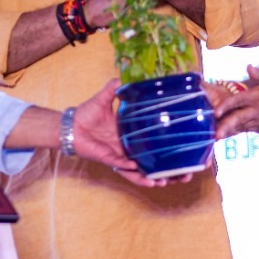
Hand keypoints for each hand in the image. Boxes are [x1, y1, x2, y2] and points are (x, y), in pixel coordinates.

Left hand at [73, 79, 192, 187]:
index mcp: (132, 134)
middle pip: (153, 163)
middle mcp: (129, 148)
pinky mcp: (109, 159)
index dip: (170, 150)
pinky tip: (143, 174)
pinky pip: (123, 168)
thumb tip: (126, 76)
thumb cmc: (86, 113)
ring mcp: (120, 155)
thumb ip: (115, 88)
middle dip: (168, 172)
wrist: (70, 125)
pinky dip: (133, 172)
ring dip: (152, 177)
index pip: (155, 144)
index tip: (187, 152)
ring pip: (140, 171)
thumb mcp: (104, 98)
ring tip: (165, 181)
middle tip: (184, 176)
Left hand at [214, 65, 258, 138]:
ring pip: (243, 126)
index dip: (226, 106)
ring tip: (217, 136)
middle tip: (215, 134)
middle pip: (239, 118)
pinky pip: (251, 128)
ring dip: (230, 131)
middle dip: (226, 126)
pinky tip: (230, 133)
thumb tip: (248, 68)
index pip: (239, 100)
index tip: (216, 111)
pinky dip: (240, 130)